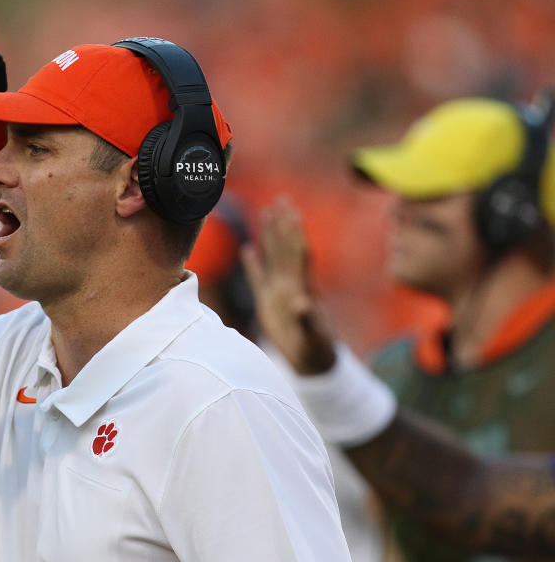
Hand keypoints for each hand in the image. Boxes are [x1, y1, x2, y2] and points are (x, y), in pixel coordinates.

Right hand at [241, 198, 336, 374]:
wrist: (312, 361)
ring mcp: (279, 292)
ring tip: (267, 213)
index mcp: (300, 289)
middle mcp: (291, 285)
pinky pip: (259, 278)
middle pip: (286, 248)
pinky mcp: (269, 303)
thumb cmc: (314, 349)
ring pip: (274, 257)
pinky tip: (248, 249)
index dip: (294, 233)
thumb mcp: (311, 337)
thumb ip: (306, 320)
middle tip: (281, 200)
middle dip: (284, 224)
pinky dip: (253, 264)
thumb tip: (301, 305)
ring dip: (271, 235)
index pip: (296, 254)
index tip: (291, 211)